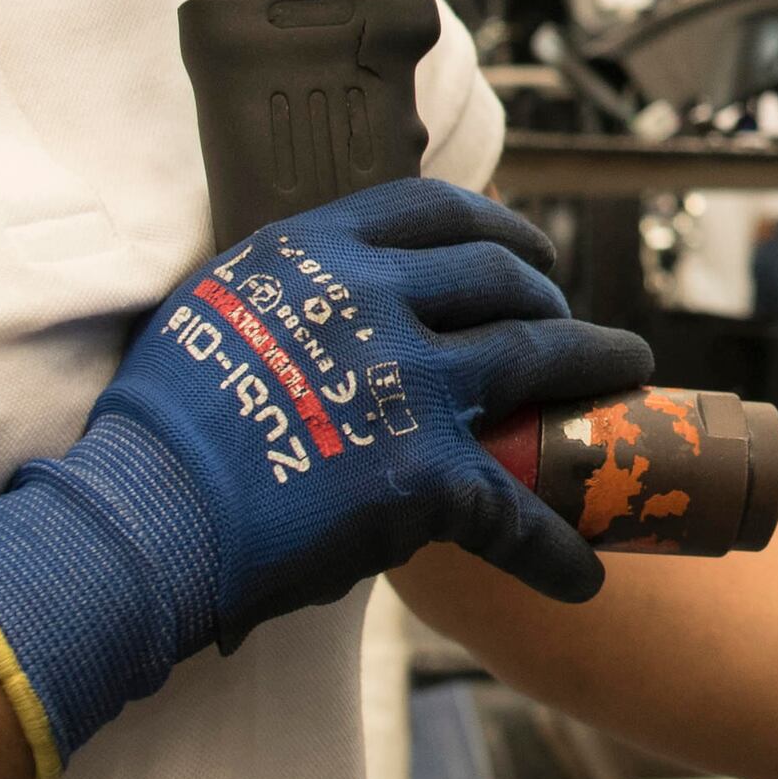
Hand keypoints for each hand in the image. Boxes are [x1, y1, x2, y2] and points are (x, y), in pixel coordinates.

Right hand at [0, 181, 647, 777]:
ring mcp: (410, 384)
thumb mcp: (215, 312)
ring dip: (599, 366)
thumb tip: (319, 306)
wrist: (147, 517)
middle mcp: (374, 300)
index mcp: (319, 252)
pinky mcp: (427, 474)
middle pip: (500, 275)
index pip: (434, 209)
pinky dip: (557, 545)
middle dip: (552, 294)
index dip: (496, 224)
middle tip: (571, 318)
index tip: (521, 245)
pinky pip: (518, 508)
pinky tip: (582, 570)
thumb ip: (283, 296)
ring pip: (541, 357)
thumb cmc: (162, 429)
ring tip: (630, 375)